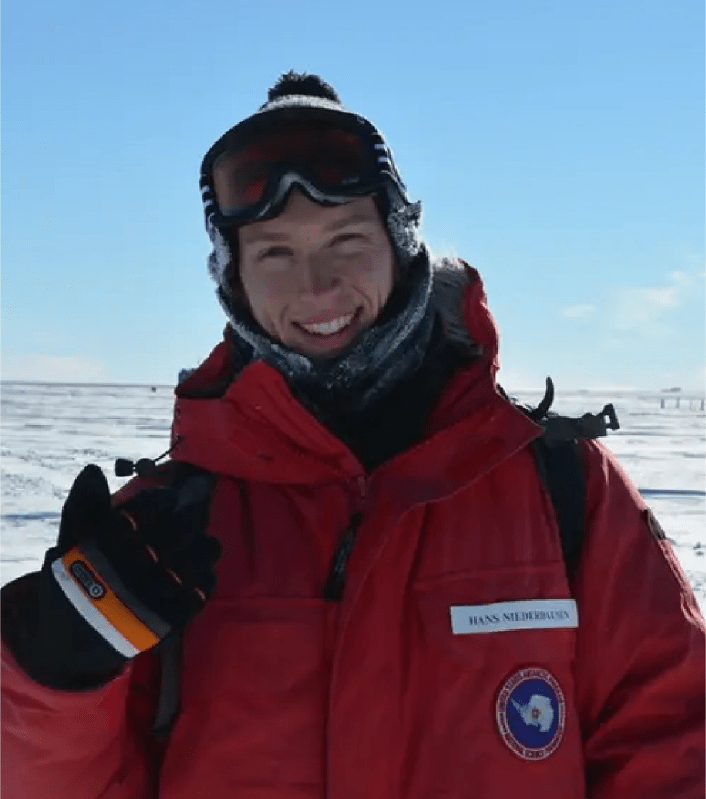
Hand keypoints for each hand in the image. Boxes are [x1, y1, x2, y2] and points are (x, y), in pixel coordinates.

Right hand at [34, 464, 220, 687]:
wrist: (66, 647)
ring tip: (208, 543)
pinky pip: (194, 601)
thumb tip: (94, 470)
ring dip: (204, 551)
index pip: (140, 514)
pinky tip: (206, 575)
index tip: (168, 498)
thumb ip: (84, 508)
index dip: (160, 502)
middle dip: (188, 522)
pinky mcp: (159, 627)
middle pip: (173, 536)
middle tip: (194, 516)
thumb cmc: (74, 584)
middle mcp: (124, 574)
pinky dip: (205, 584)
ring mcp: (144, 602)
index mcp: (99, 551)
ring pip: (189, 566)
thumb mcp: (70, 545)